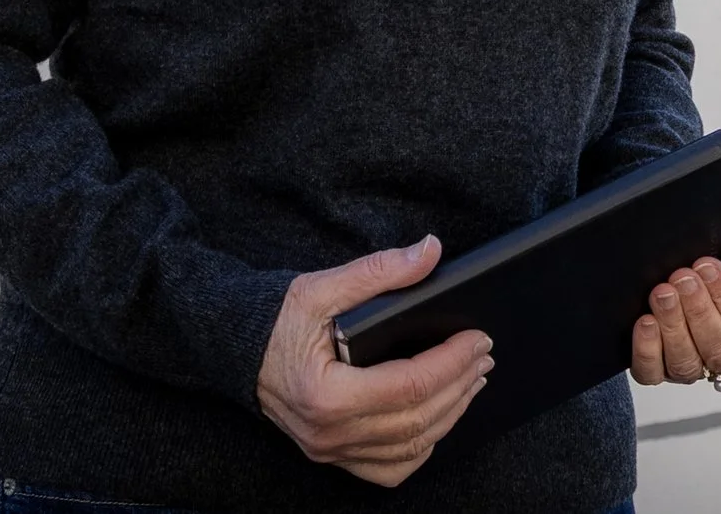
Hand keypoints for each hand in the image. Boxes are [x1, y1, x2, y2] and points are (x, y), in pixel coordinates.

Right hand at [255, 236, 493, 486]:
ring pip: (410, 448)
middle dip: (460, 385)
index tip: (477, 338)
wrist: (236, 347)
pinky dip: (422, 446)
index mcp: (326, 394)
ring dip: (450, 414)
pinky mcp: (332, 455)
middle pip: (417, 420)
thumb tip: (430, 251)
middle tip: (484, 355)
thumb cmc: (275, 319)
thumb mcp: (322, 286)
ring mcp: (331, 450)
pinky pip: (389, 468)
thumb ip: (379, 270)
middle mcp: (329, 433)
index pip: (410, 386)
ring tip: (472, 380)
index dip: (451, 362)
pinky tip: (439, 419)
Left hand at [630, 227, 720, 385]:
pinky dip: (647, 350)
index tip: (709, 267)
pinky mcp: (655, 369)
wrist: (668, 252)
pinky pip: (651, 372)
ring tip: (663, 293)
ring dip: (674, 326)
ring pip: (687, 365)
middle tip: (683, 278)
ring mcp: (689, 366)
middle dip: (700, 312)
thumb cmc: (709, 259)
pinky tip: (646, 321)